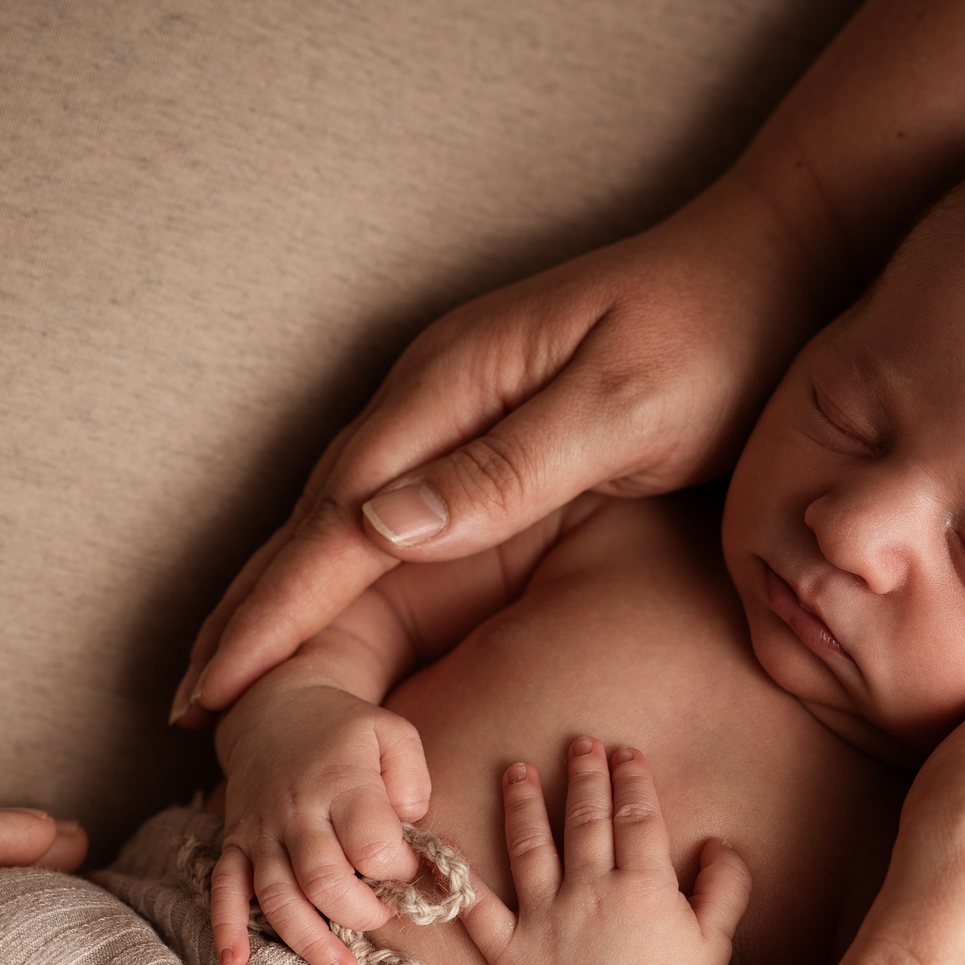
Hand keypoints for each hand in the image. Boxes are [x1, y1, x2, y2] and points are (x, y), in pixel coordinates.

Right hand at [172, 185, 823, 726]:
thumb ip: (506, 470)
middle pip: (315, 518)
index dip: (272, 609)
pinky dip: (341, 565)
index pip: (335, 521)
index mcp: (450, 390)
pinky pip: (388, 509)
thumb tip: (379, 528)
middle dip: (251, 610)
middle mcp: (432, 394)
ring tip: (230, 668)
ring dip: (283, 592)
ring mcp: (454, 406)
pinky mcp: (486, 425)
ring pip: (341, 515)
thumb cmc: (716, 335)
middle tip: (188, 703)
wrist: (775, 260)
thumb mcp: (623, 410)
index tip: (212, 685)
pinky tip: (327, 601)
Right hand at [213, 673, 429, 964]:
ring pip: (277, 896)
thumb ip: (414, 783)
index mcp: (342, 783)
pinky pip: (223, 888)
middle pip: (323, 880)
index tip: (414, 876)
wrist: (274, 708)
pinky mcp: (236, 842)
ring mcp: (261, 830)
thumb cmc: (346, 731)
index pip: (372, 846)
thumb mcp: (393, 735)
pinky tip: (236, 963)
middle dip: (361, 914)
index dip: (400, 873)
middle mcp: (296, 811)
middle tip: (385, 917)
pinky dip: (227, 927)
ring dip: (309, 941)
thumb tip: (413, 832)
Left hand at [461, 739, 748, 964]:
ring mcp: (547, 919)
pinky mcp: (511, 951)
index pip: (637, 815)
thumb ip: (725, 886)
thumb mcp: (715, 942)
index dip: (632, 778)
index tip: (626, 752)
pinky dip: (456, 874)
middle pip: (585, 818)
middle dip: (584, 773)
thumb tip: (718, 842)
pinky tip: (442, 842)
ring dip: (524, 802)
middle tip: (580, 742)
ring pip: (531, 846)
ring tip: (518, 770)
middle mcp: (591, 892)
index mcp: (644, 886)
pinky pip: (477, 907)